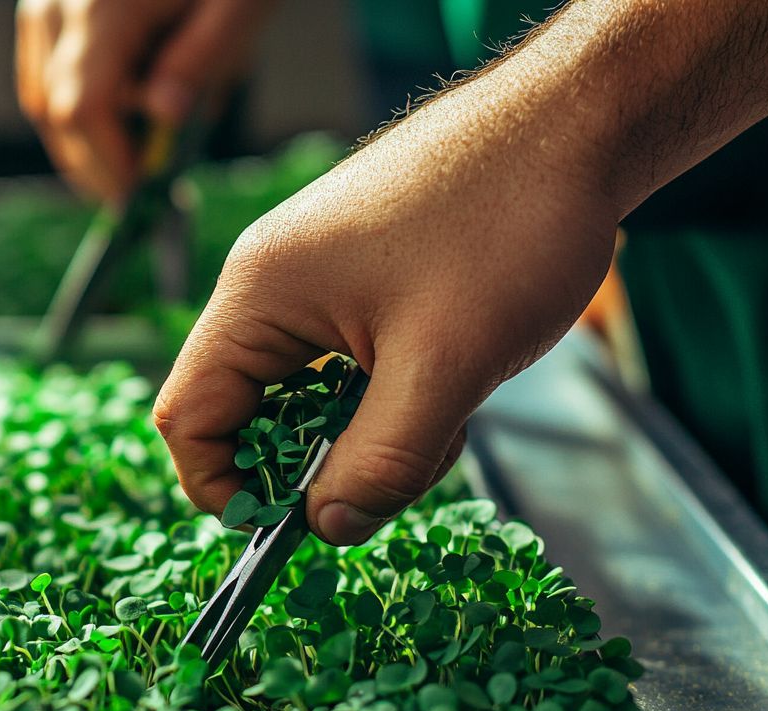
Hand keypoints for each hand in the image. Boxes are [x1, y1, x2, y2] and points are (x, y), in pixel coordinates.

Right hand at [15, 0, 271, 202]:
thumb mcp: (240, 8)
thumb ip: (203, 60)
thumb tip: (165, 115)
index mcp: (105, 4)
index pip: (85, 107)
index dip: (110, 165)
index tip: (141, 200)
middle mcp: (59, 0)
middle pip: (57, 111)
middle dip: (97, 165)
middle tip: (140, 196)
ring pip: (43, 98)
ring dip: (84, 141)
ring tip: (136, 157)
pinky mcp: (45, 1)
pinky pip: (43, 73)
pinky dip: (75, 108)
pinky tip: (120, 120)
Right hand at [153, 68, 619, 545]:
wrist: (578, 127)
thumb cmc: (507, 226)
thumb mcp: (445, 367)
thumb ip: (380, 461)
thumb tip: (328, 528)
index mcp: (259, 295)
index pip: (188, 415)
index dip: (222, 485)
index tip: (287, 526)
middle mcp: (272, 286)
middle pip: (251, 412)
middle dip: (318, 461)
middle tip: (396, 469)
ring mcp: (318, 282)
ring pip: (310, 398)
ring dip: (369, 433)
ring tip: (447, 415)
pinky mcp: (361, 282)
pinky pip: (349, 369)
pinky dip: (393, 399)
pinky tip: (452, 385)